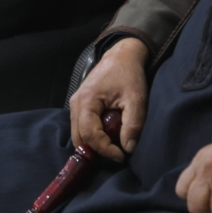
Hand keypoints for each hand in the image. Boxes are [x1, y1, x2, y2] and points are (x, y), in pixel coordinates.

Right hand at [69, 37, 149, 161]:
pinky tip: (107, 137)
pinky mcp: (80, 105)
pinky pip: (80, 127)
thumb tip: (128, 148)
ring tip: (112, 148)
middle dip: (96, 151)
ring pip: (77, 133)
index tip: (122, 156)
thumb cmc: (128, 75)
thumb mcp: (136, 99)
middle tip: (116, 155)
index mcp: (87, 101)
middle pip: (78, 137)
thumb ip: (133, 124)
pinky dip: (91, 137)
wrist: (121, 56)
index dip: (105, 149)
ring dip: (93, 145)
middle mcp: (75, 103)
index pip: (89, 134)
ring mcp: (75, 104)